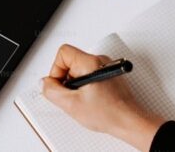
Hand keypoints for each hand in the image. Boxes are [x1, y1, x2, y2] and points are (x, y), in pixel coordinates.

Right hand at [42, 44, 164, 151]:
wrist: (129, 121)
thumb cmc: (109, 113)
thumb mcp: (72, 105)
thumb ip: (52, 91)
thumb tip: (45, 83)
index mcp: (91, 63)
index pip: (63, 52)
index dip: (56, 69)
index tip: (60, 84)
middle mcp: (100, 61)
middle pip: (71, 61)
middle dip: (66, 79)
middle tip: (72, 95)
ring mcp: (106, 67)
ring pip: (79, 69)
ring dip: (76, 85)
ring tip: (83, 99)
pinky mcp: (108, 75)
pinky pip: (89, 75)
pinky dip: (85, 87)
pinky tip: (90, 100)